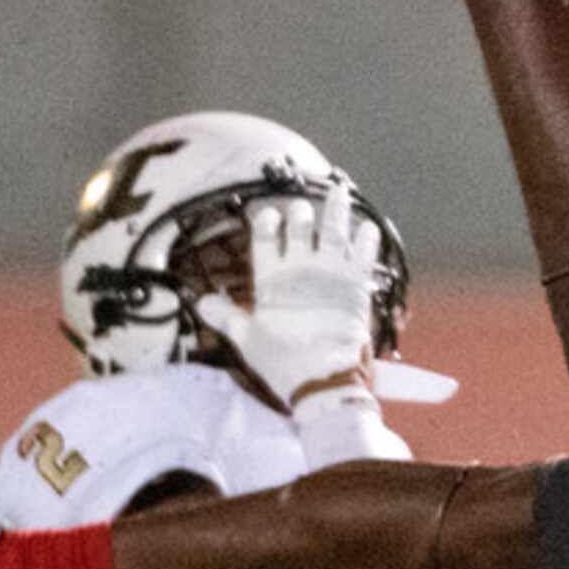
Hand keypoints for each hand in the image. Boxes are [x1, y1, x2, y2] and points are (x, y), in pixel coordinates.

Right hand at [192, 183, 381, 406]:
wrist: (323, 378)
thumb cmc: (282, 361)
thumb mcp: (246, 339)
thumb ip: (225, 317)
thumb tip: (199, 302)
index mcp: (271, 279)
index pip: (264, 238)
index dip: (266, 223)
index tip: (269, 215)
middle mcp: (301, 269)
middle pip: (300, 228)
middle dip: (300, 214)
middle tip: (301, 207)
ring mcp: (331, 274)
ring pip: (333, 231)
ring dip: (336, 209)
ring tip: (338, 189)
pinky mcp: (357, 285)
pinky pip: (364, 255)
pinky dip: (367, 240)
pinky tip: (369, 226)